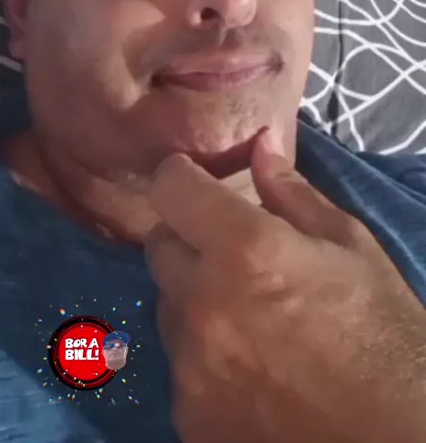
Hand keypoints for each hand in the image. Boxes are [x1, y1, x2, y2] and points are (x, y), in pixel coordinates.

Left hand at [145, 130, 425, 442]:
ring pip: (168, 308)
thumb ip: (292, 192)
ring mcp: (190, 366)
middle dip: (190, 239)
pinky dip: (203, 357)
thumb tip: (260, 144)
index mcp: (243, 249)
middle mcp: (202, 303)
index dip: (182, 177)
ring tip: (247, 317)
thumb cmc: (381, 330)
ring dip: (195, 300)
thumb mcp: (350, 246)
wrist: (396, 437)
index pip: (169, 187)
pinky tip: (248, 366)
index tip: (197, 182)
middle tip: (235, 256)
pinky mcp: (188, 415)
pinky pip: (179, 365)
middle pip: (160, 247)